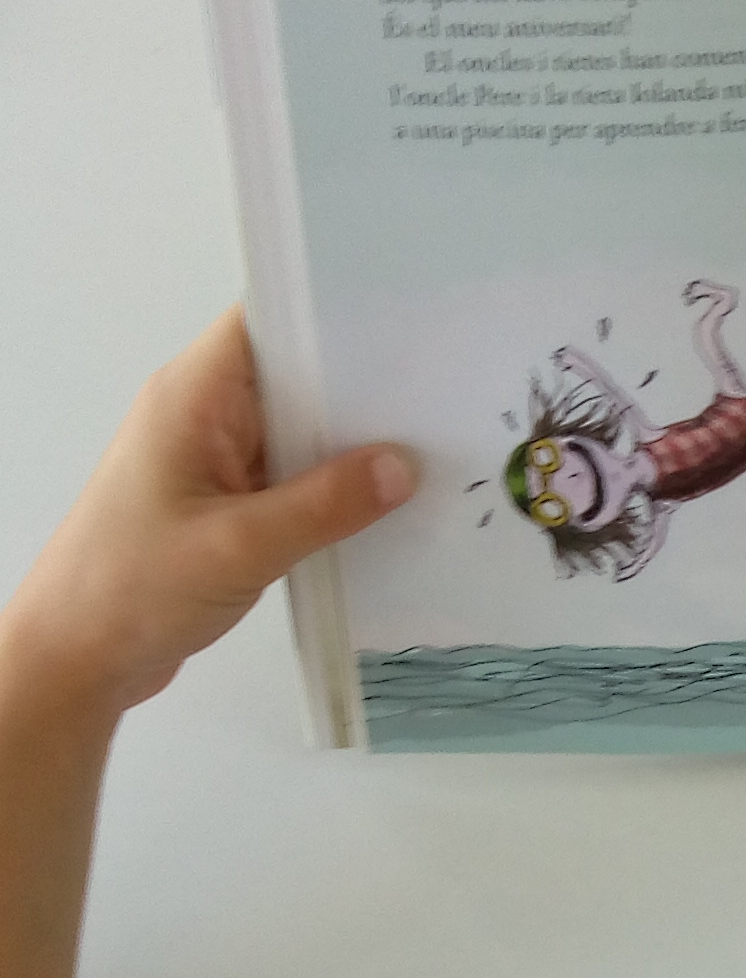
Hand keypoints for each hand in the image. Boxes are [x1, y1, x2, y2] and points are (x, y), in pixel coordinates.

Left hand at [0, 310, 415, 719]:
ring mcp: (211, 460)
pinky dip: (328, 493)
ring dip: (347, 451)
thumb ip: (326, 505)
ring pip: (296, 434)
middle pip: (294, 378)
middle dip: (359, 392)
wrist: (76, 658)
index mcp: (192, 396)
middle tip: (436, 403)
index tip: (405, 332)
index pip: (269, 322)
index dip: (333, 319)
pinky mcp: (223, 504)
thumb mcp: (240, 546)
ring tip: (425, 458)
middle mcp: (201, 415)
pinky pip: (289, 481)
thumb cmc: (130, 590)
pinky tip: (380, 510)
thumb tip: (400, 468)